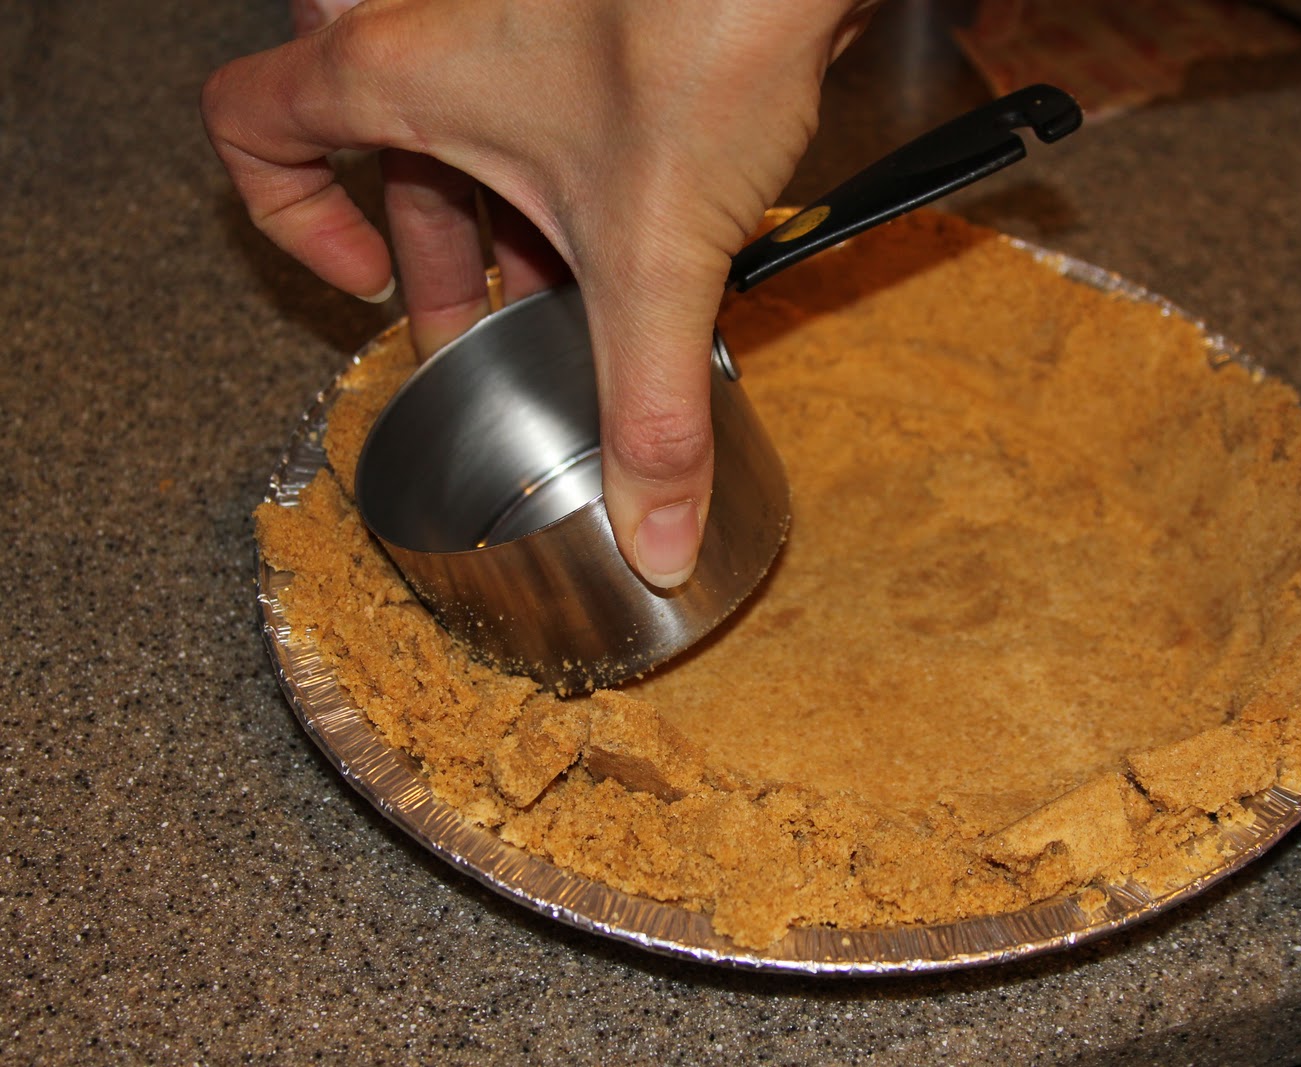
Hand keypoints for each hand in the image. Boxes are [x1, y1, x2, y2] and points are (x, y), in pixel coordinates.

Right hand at [202, 0, 874, 585]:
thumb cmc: (693, 31)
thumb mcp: (654, 254)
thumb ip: (649, 409)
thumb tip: (652, 533)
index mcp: (398, 72)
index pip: (256, 123)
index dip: (290, 220)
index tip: (367, 290)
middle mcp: (444, 31)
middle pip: (391, 158)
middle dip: (441, 262)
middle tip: (484, 339)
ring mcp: (523, 24)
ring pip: (481, 133)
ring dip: (520, 226)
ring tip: (576, 310)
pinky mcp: (598, 31)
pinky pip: (556, 110)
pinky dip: (582, 181)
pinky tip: (648, 245)